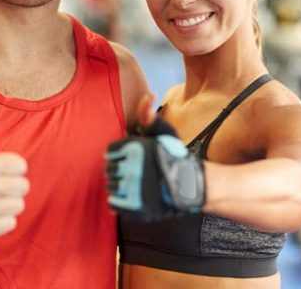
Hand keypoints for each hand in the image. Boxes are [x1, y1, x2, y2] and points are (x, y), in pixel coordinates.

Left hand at [105, 97, 204, 221]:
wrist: (190, 185)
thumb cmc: (174, 156)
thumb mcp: (164, 133)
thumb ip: (150, 116)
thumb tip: (148, 94)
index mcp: (135, 148)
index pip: (110, 152)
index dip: (120, 155)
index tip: (131, 158)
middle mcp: (132, 168)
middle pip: (109, 170)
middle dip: (119, 170)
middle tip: (133, 172)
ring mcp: (133, 189)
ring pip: (111, 187)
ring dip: (118, 186)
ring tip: (133, 184)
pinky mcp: (134, 207)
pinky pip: (114, 204)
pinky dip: (119, 201)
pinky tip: (130, 196)